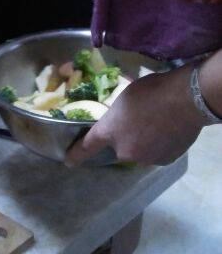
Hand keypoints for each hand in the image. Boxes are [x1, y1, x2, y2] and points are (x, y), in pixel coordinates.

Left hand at [65, 67, 204, 166]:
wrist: (186, 100)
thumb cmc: (151, 91)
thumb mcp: (124, 98)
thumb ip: (117, 115)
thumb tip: (121, 121)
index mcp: (109, 131)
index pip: (87, 146)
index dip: (76, 155)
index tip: (69, 162)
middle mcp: (124, 150)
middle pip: (120, 148)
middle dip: (126, 138)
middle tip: (139, 121)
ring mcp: (145, 158)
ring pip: (139, 152)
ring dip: (143, 142)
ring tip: (157, 124)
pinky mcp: (164, 161)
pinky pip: (156, 154)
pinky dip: (159, 146)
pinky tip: (167, 131)